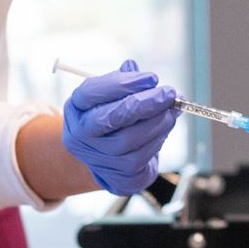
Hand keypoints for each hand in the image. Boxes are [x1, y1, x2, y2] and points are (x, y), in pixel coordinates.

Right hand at [61, 61, 178, 194]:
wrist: (107, 159)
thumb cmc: (112, 118)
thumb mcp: (111, 97)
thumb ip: (124, 81)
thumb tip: (138, 72)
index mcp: (75, 108)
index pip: (91, 92)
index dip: (123, 83)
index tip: (152, 78)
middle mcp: (80, 134)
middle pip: (112, 118)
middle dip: (144, 103)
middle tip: (168, 93)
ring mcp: (96, 157)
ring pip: (129, 139)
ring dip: (157, 122)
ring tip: (172, 110)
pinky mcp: (116, 175)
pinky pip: (141, 157)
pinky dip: (158, 138)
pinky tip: (166, 127)